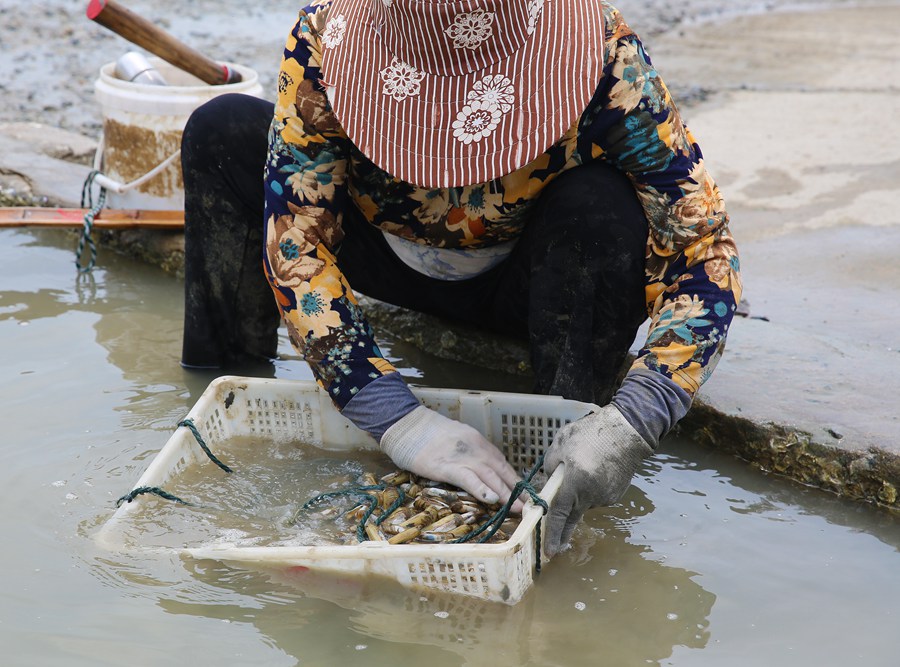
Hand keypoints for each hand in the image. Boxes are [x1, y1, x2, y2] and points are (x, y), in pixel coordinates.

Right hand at [380, 405, 520, 506]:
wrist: (408, 426)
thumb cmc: (429, 434)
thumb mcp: (457, 437)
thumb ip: (470, 451)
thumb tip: (482, 468)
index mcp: (478, 441)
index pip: (501, 463)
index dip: (513, 479)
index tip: (523, 493)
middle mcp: (475, 448)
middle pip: (500, 471)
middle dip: (515, 490)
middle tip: (527, 506)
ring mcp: (463, 457)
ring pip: (490, 476)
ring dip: (506, 494)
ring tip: (517, 508)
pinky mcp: (447, 467)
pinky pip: (469, 479)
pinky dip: (482, 489)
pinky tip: (492, 499)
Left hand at [544, 405, 652, 556]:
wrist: (628, 431)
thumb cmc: (591, 433)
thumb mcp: (561, 444)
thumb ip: (550, 466)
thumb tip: (551, 482)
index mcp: (574, 482)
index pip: (559, 514)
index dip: (553, 534)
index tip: (549, 551)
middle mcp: (590, 495)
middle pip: (572, 516)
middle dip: (563, 531)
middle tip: (558, 545)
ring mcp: (605, 497)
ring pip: (584, 502)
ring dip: (578, 494)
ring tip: (583, 468)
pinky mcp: (615, 495)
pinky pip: (595, 496)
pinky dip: (590, 489)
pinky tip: (595, 471)